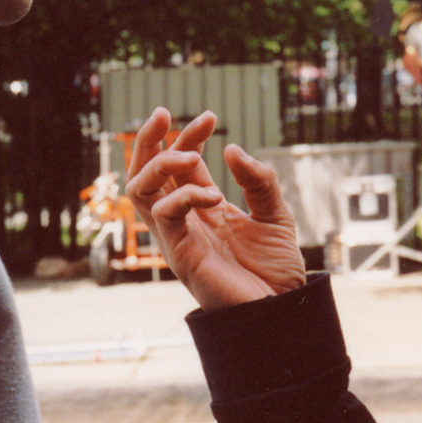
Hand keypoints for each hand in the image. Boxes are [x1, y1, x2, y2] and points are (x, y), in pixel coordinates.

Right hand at [125, 107, 305, 310]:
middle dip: (149, 140)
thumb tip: (231, 149)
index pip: (182, 164)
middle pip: (147, 173)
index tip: (210, 117)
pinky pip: (163, 217)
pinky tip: (213, 195)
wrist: (281, 310)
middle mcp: (185, 218)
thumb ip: (259, 180)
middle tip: (164, 113)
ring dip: (157, 164)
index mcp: (204, 206)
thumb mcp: (275, 213)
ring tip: (187, 156)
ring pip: (140, 191)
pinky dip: (183, 197)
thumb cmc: (275, 268)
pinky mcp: (180, 255)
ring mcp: (179, 236)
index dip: (190, 136)